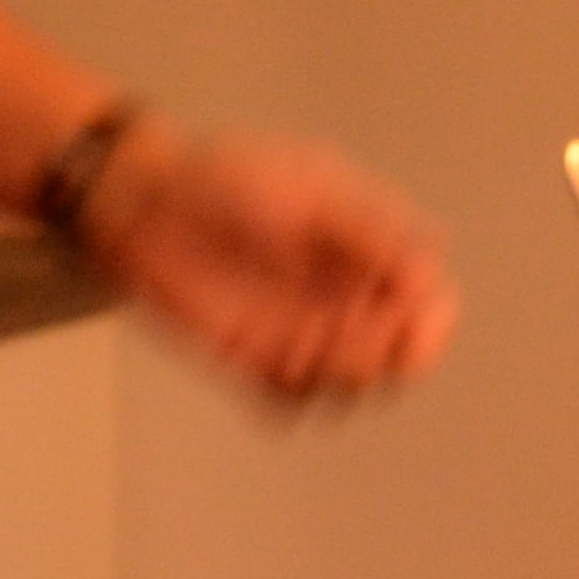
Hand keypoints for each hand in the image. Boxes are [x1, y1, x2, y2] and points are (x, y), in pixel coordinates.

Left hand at [80, 120, 456, 406]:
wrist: (144, 200)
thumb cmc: (225, 175)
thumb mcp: (308, 189)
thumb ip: (367, 230)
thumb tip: (434, 262)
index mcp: (370, 251)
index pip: (430, 305)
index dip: (430, 324)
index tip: (408, 321)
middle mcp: (343, 298)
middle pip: (399, 360)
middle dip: (383, 358)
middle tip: (339, 331)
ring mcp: (301, 332)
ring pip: (349, 390)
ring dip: (335, 379)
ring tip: (297, 344)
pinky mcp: (253, 360)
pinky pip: (287, 403)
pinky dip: (287, 396)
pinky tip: (262, 358)